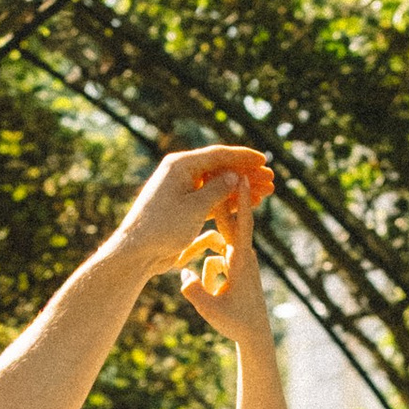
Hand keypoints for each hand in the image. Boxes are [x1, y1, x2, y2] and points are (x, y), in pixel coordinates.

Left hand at [109, 144, 272, 284]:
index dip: (243, 157)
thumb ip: (218, 190)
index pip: (218, 155)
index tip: (264, 160)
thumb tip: (236, 176)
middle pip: (221, 169)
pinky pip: (211, 200)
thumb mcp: (195, 207)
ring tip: (266, 193)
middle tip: (271, 179)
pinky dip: (229, 203)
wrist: (136, 252)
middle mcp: (181, 174)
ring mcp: (182, 191)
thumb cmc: (162, 228)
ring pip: (218, 186)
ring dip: (241, 190)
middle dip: (247, 174)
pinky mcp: (184, 208)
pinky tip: (247, 206)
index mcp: (180, 166)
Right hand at [179, 187, 274, 348]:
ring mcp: (239, 260)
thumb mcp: (211, 310)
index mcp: (241, 261)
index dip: (240, 201)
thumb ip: (195, 291)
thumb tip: (183, 276)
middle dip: (221, 204)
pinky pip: (216, 261)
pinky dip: (211, 274)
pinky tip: (216, 294)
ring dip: (210, 264)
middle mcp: (243, 256)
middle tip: (213, 175)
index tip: (240, 177)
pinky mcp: (234, 266)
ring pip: (216, 250)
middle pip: (229, 225)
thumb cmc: (236, 323)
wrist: (254, 334)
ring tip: (209, 280)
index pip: (241, 225)